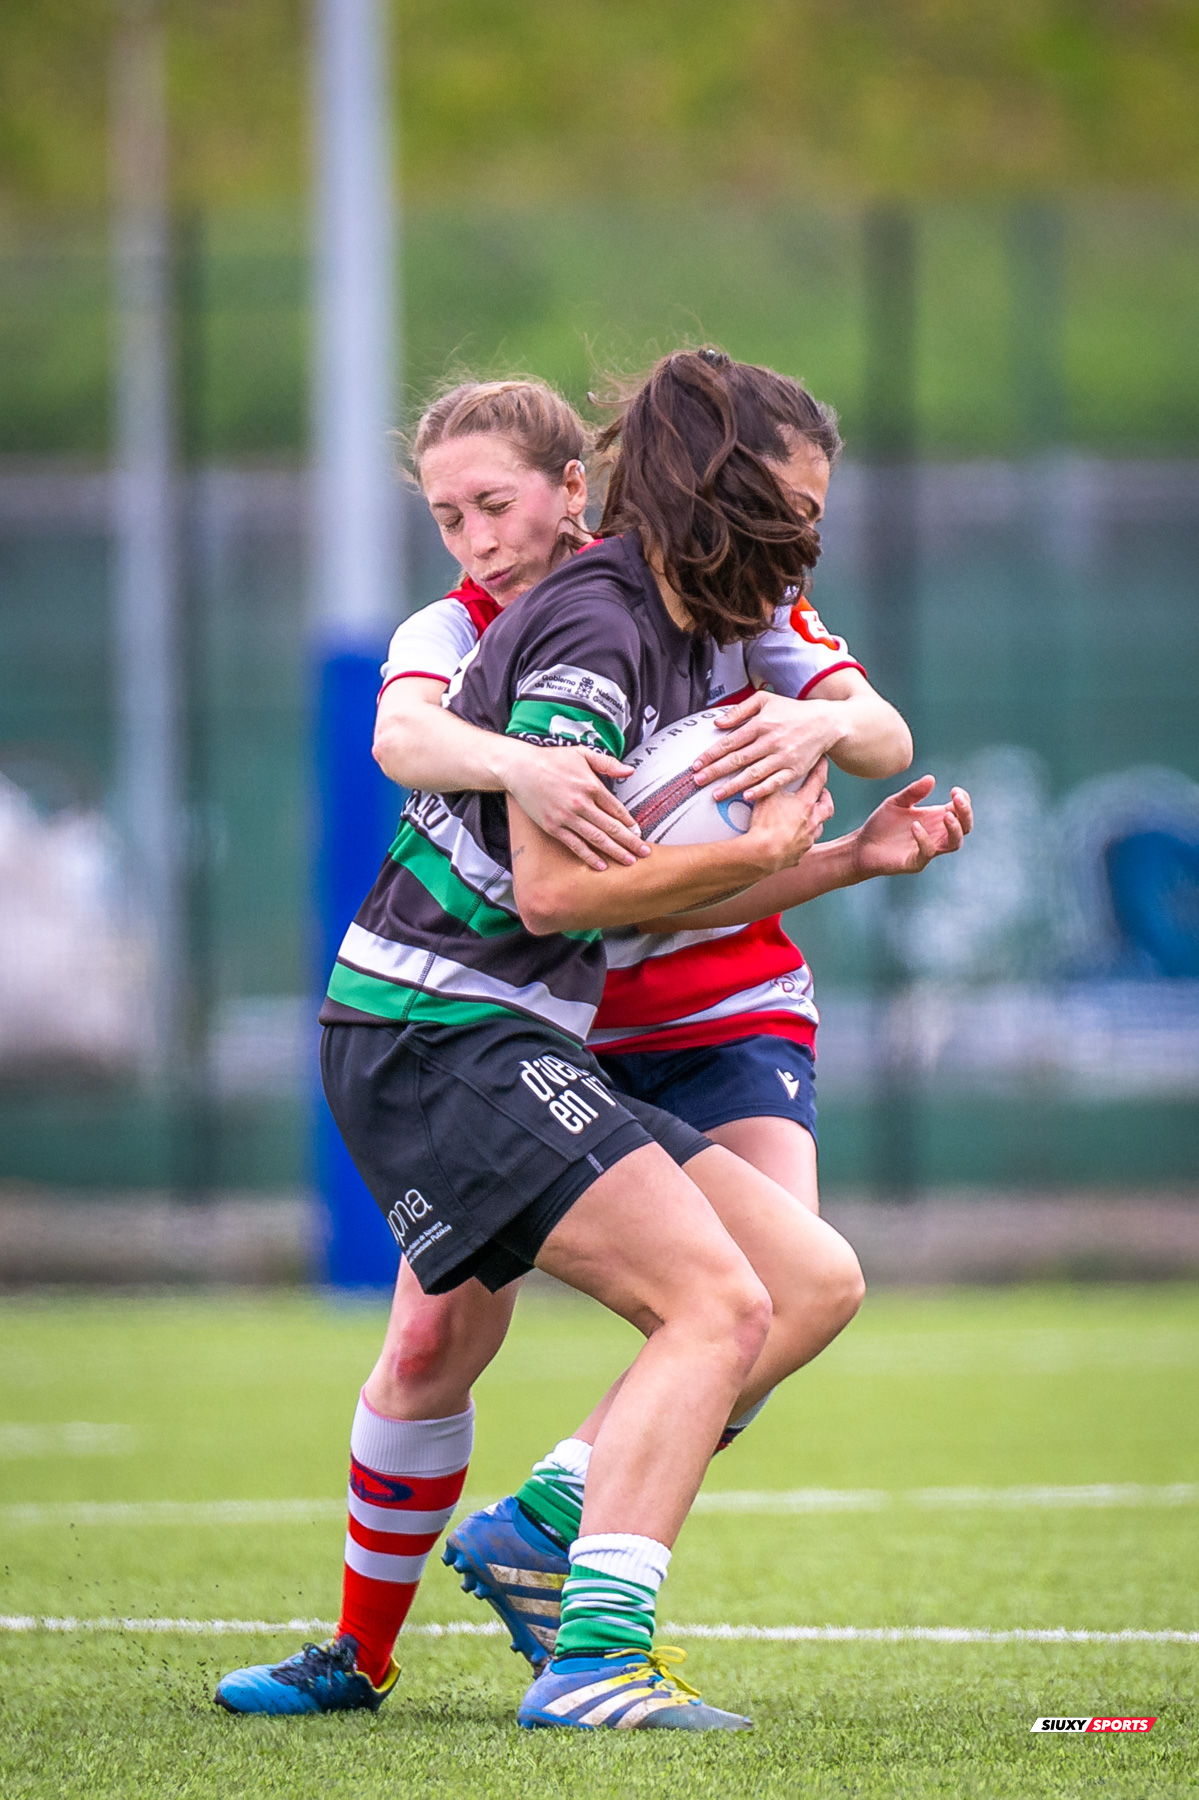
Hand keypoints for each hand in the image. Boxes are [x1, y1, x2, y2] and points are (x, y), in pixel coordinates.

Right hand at [504, 743, 649, 871]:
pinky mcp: (553, 827)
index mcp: (591, 785)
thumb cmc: (552, 759)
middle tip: (645, 853)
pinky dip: (589, 856)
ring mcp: (566, 817)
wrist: (521, 768)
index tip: (639, 832)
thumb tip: (630, 770)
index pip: (617, 808)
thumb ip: (607, 763)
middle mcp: (581, 803)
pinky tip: (601, 865)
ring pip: (596, 839)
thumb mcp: (582, 753)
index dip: (630, 822)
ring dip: (615, 852)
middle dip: (630, 842)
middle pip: (611, 827)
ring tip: (629, 861)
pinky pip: (575, 845)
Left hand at [691, 692, 841, 801]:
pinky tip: (747, 797)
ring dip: (733, 786)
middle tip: (697, 781)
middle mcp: (771, 741)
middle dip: (715, 772)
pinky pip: (775, 783)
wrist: (825, 723)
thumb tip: (718, 723)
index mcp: (761, 724)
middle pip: (737, 760)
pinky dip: (761, 790)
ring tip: (716, 795)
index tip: (696, 764)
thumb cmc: (792, 711)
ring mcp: (783, 757)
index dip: (711, 754)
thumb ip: (740, 710)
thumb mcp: (765, 700)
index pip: (730, 742)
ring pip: (753, 774)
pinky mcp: (795, 770)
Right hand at [745, 758, 834, 869]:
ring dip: (815, 821)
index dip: (821, 768)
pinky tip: (791, 838)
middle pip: (828, 807)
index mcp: (806, 804)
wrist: (763, 854)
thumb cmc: (765, 824)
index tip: (824, 760)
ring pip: (818, 828)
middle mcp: (812, 821)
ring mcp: (807, 840)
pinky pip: (803, 845)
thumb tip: (767, 770)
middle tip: (822, 793)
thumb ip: (770, 782)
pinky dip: (800, 840)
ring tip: (807, 817)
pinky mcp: (798, 855)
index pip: (819, 780)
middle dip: (826, 799)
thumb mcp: (766, 795)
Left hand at [852, 776, 972, 877]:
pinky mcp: (915, 862)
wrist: (861, 846)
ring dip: (954, 829)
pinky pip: (928, 853)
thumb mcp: (896, 803)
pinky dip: (924, 839)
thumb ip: (913, 792)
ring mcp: (928, 849)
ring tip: (947, 815)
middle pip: (965, 827)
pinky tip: (915, 826)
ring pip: (954, 843)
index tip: (954, 790)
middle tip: (957, 799)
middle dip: (966, 813)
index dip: (964, 800)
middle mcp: (937, 834)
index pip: (961, 811)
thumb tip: (931, 778)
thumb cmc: (882, 824)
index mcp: (936, 818)